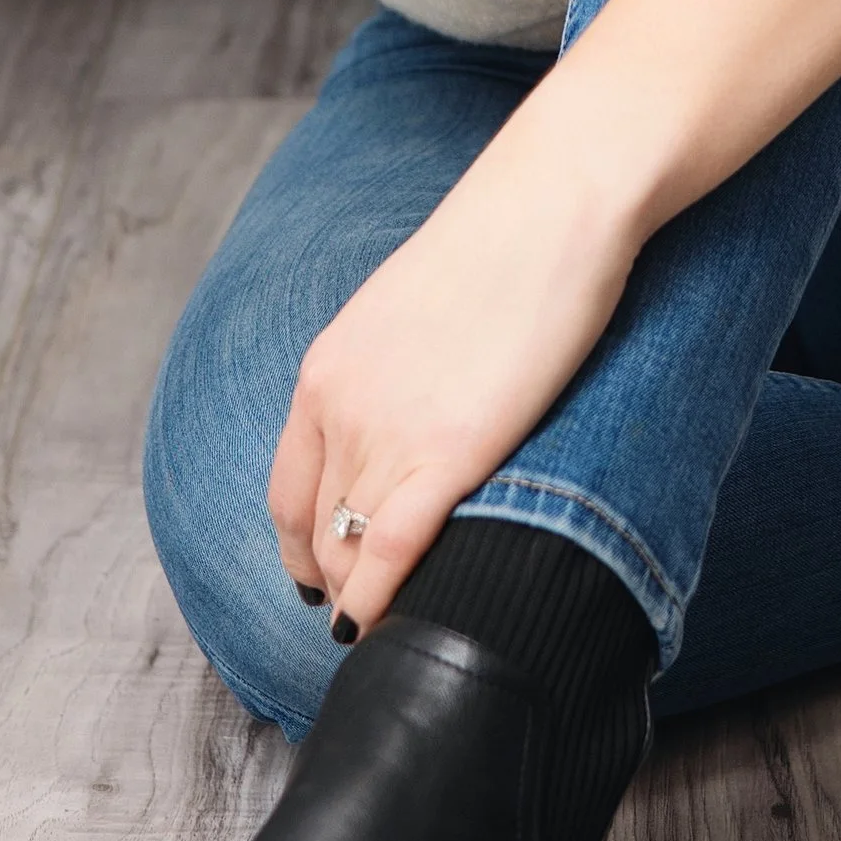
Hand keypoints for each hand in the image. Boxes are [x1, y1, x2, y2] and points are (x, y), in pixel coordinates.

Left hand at [269, 127, 640, 640]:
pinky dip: (383, 601)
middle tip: (366, 623)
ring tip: (390, 637)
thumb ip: (397, 371)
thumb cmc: (506, 243)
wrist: (552, 203)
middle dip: (335, 585)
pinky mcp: (448, 449)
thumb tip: (418, 411)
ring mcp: (388, 430)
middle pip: (316, 531)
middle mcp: (339, 407)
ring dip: (363, 603)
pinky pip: (392, 550)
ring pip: (350, 550)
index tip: (328, 579)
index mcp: (325, 372)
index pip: (288, 493)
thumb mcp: (416, 310)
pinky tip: (390, 629)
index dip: (304, 549)